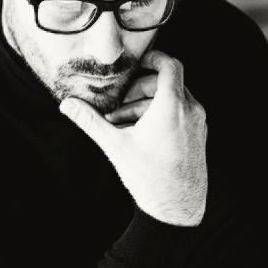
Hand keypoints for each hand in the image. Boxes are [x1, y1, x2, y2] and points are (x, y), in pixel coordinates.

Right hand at [59, 50, 207, 226]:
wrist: (177, 209)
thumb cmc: (149, 177)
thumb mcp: (115, 145)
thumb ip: (91, 121)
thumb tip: (67, 105)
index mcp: (172, 106)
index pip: (170, 65)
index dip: (155, 57)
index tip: (139, 62)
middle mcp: (191, 111)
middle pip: (166, 84)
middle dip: (140, 90)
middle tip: (119, 106)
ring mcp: (199, 124)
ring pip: (173, 101)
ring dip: (148, 106)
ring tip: (125, 125)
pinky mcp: (199, 137)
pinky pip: (181, 116)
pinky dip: (162, 117)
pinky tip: (142, 136)